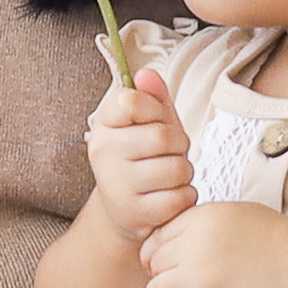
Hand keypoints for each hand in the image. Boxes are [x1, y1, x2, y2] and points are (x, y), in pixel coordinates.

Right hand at [82, 62, 196, 244]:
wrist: (125, 208)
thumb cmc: (142, 157)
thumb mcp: (147, 122)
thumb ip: (151, 96)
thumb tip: (147, 74)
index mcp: (103, 123)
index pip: (133, 101)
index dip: (156, 110)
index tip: (153, 121)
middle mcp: (103, 152)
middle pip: (162, 136)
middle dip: (179, 144)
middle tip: (169, 153)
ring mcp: (117, 184)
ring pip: (176, 168)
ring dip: (184, 172)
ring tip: (169, 176)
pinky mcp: (135, 213)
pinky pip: (180, 197)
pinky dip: (184, 197)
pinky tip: (169, 196)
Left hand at [138, 199, 287, 287]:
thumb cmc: (280, 241)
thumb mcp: (236, 213)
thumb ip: (202, 224)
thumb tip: (174, 242)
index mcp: (200, 218)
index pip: (155, 239)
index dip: (161, 257)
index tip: (176, 267)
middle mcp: (194, 243)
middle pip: (152, 266)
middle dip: (166, 278)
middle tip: (187, 287)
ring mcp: (200, 275)